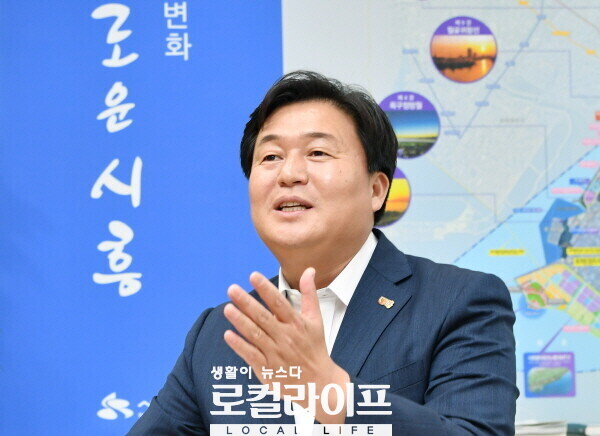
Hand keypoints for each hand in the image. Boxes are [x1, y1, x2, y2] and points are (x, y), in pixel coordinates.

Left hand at [223, 267, 349, 423]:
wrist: (318, 383)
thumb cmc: (314, 348)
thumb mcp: (316, 320)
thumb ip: (309, 294)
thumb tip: (309, 271)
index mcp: (296, 324)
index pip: (279, 303)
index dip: (266, 289)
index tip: (253, 276)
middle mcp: (285, 337)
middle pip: (263, 317)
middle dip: (246, 302)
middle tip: (232, 289)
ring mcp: (275, 353)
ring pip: (255, 335)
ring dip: (240, 321)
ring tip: (227, 308)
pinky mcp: (267, 369)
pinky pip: (251, 355)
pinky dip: (239, 345)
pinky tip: (228, 335)